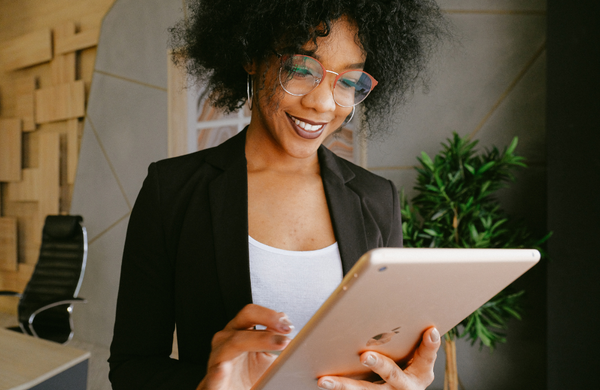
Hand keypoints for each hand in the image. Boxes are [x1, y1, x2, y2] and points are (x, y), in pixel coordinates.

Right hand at [196, 304, 293, 389]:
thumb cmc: (251, 375)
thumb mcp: (269, 354)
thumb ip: (278, 339)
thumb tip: (292, 330)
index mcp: (240, 330)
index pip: (253, 313)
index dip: (271, 316)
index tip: (288, 326)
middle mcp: (227, 339)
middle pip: (244, 319)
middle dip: (267, 321)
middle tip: (286, 331)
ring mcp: (218, 357)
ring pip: (233, 343)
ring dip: (256, 341)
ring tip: (277, 344)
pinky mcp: (213, 380)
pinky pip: (215, 373)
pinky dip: (219, 371)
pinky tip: (224, 369)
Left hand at [317, 327, 440, 389]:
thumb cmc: (408, 366)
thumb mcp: (417, 357)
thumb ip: (415, 340)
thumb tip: (415, 314)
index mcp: (421, 373)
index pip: (426, 358)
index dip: (430, 345)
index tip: (430, 331)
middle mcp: (405, 387)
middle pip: (392, 376)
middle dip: (379, 365)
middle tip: (365, 356)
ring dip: (343, 385)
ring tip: (325, 380)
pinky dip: (337, 387)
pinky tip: (323, 381)